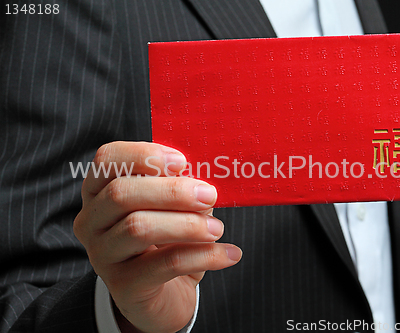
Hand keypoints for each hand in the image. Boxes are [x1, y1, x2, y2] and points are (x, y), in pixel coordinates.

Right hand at [73, 141, 241, 332]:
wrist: (163, 296)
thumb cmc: (167, 241)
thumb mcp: (173, 209)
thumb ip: (181, 188)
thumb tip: (205, 181)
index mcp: (100, 191)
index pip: (107, 160)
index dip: (143, 155)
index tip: (182, 161)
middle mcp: (92, 221)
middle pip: (121, 193)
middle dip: (171, 191)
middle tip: (210, 195)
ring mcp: (102, 255)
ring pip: (139, 228)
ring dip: (187, 224)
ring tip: (218, 229)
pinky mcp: (123, 286)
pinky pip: (166, 264)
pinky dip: (204, 256)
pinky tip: (229, 254)